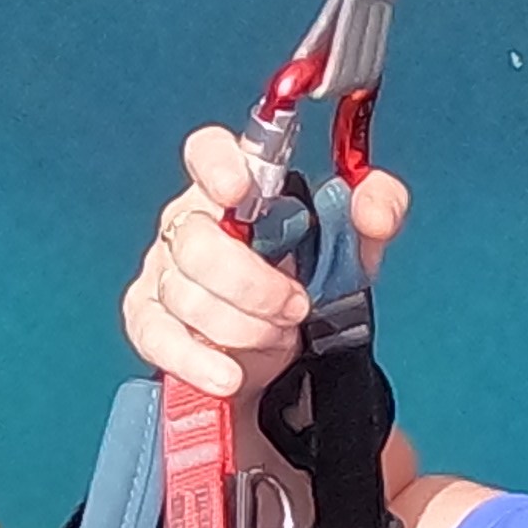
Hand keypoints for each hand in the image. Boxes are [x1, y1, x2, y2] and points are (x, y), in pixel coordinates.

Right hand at [121, 124, 412, 404]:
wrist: (285, 361)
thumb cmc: (308, 284)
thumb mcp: (355, 246)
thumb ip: (379, 208)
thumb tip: (373, 210)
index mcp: (235, 188)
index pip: (207, 152)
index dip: (217, 165)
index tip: (240, 191)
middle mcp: (190, 223)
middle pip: (197, 243)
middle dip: (254, 286)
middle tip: (297, 307)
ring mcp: (163, 273)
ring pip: (186, 296)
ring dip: (245, 328)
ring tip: (278, 336)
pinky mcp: (148, 322)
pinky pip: (159, 337)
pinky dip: (198, 361)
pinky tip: (229, 375)